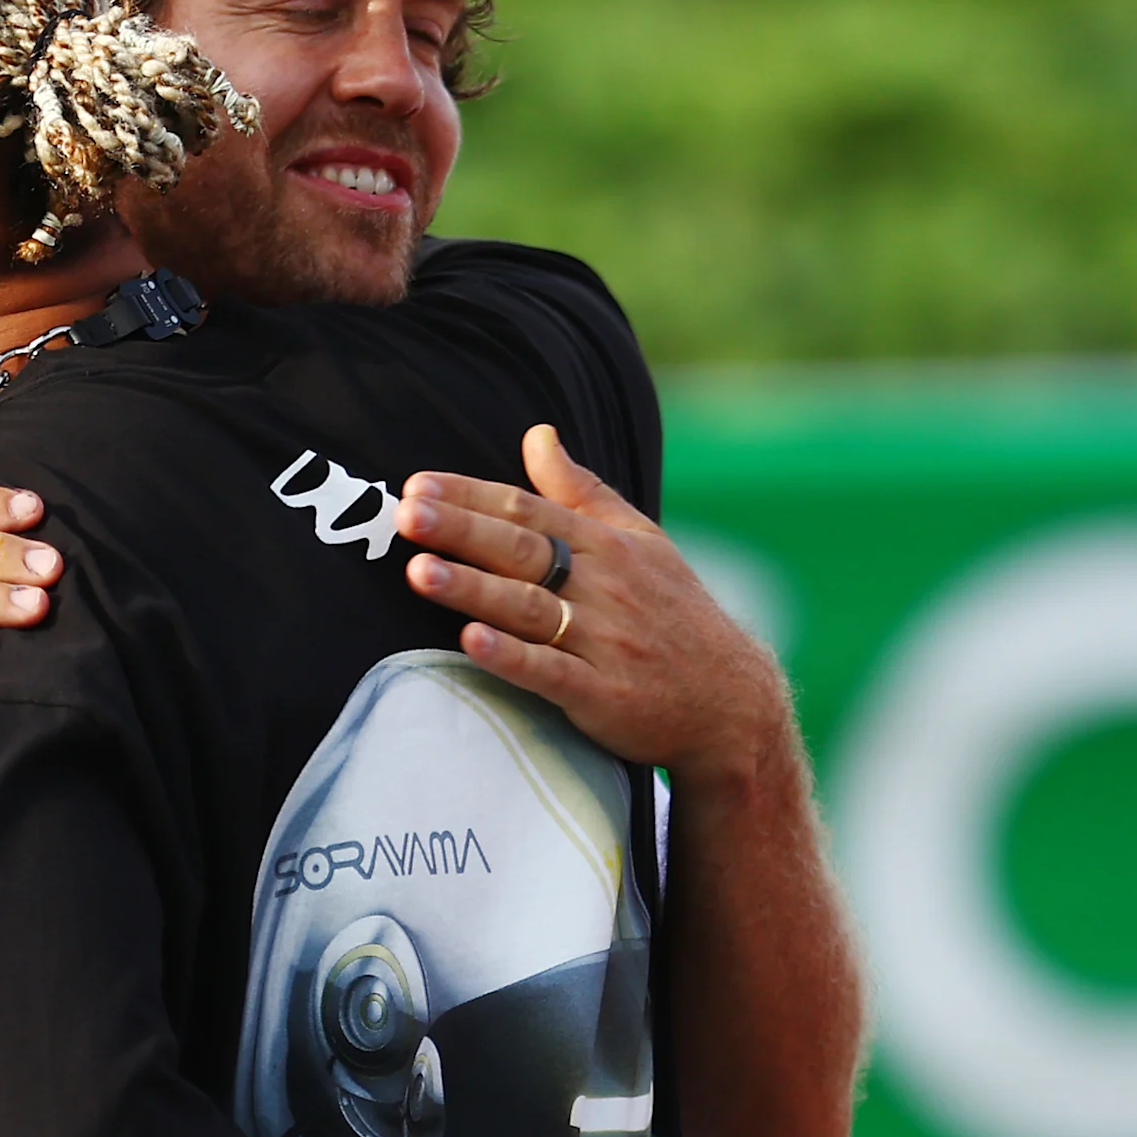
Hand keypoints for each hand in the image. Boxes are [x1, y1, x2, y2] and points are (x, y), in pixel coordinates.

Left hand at [396, 424, 788, 789]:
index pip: (528, 511)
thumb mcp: (640, 540)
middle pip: (522, 551)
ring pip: (529, 608)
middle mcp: (605, 587)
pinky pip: (551, 673)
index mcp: (607, 546)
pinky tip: (471, 641)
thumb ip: (581, 491)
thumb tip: (537, 434)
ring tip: (418, 571)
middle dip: (461, 531)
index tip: (416, 485)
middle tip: (405, 515)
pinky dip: (512, 657)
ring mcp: (604, 643)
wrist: (731, 702)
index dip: (471, 497)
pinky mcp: (604, 696)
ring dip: (474, 589)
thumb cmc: (674, 614)